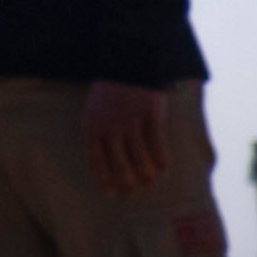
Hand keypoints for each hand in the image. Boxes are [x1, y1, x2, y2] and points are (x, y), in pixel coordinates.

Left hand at [79, 82, 184, 199]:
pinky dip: (160, 157)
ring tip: (150, 182)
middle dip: (126, 180)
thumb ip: (100, 133)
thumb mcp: (95, 110)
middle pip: (119, 162)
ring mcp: (131, 121)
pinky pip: (156, 143)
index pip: (97, 159)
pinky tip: (164, 168)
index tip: (110, 194)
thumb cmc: (111, 90)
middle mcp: (110, 126)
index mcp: (93, 125)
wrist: (128, 62)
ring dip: (145, 172)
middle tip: (133, 192)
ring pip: (139, 156)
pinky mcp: (150, 116)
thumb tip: (108, 161)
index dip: (104, 179)